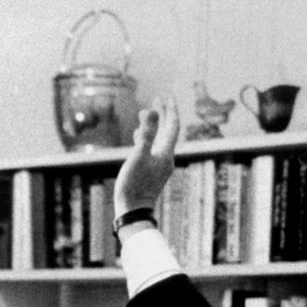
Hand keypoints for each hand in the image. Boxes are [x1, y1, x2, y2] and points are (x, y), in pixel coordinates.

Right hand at [114, 94, 179, 216]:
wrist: (133, 211)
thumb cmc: (135, 185)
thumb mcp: (139, 156)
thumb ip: (146, 134)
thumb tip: (152, 112)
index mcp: (166, 153)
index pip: (173, 126)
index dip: (170, 110)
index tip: (167, 95)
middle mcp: (165, 159)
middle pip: (167, 132)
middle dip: (163, 115)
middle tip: (157, 99)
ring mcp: (158, 166)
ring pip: (158, 140)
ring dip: (153, 126)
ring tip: (143, 113)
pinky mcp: (150, 172)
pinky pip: (151, 149)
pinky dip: (146, 139)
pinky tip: (138, 136)